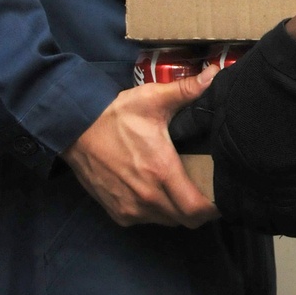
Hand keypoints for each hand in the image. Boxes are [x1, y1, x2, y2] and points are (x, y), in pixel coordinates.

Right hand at [62, 68, 219, 227]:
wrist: (75, 131)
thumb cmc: (116, 115)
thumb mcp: (152, 98)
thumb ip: (186, 89)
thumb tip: (215, 73)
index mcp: (162, 172)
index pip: (196, 209)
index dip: (213, 207)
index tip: (221, 195)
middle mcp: (147, 197)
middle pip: (186, 220)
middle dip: (200, 210)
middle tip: (207, 191)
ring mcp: (131, 209)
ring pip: (167, 221)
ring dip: (178, 211)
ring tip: (185, 189)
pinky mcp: (118, 213)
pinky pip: (147, 220)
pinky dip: (157, 212)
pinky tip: (159, 192)